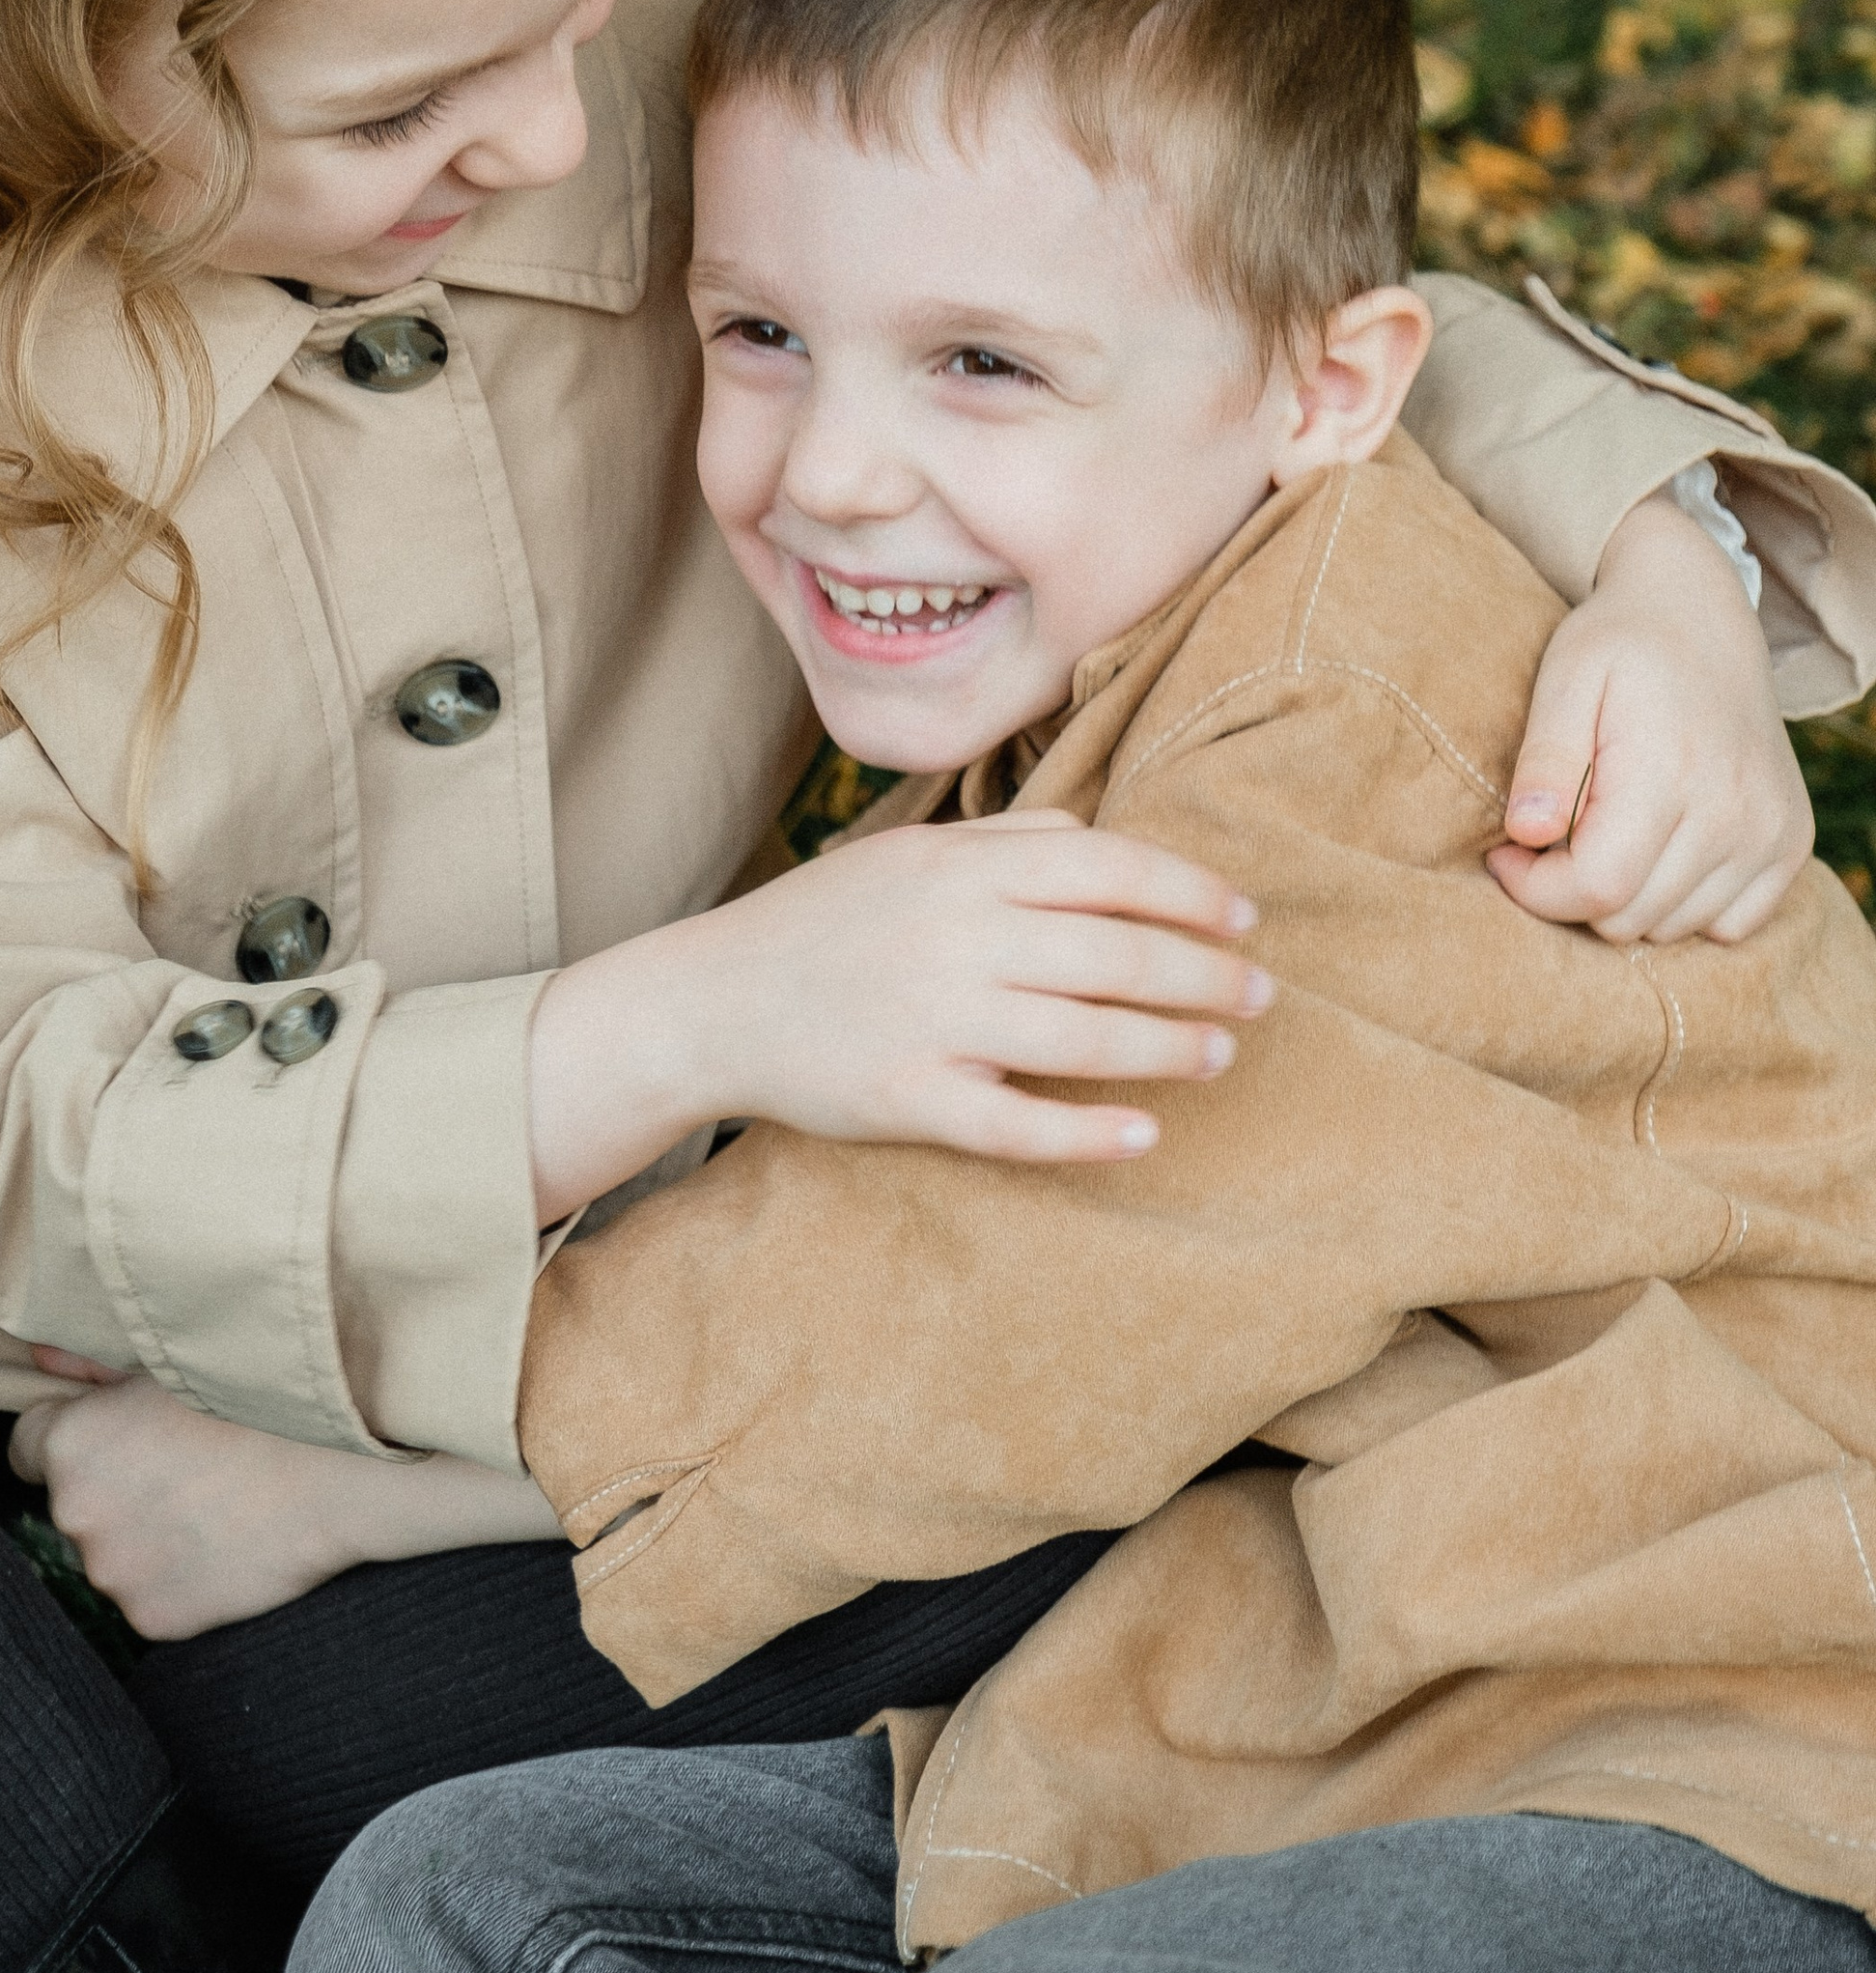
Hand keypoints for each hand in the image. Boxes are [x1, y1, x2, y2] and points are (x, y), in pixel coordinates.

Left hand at [7, 1357, 558, 1637]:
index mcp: (69, 1445)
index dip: (76, 1437)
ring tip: (212, 1498)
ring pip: (113, 1553)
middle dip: (112, 1487)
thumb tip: (41, 1359)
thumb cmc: (257, 1390)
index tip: (121, 1435)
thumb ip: (91, 1367)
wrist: (336, 1462)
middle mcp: (75, 1515)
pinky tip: (224, 1539)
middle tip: (181, 1461)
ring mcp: (116, 1574)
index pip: (26, 1447)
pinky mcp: (156, 1620)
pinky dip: (178, 1576)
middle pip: (72, 1503)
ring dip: (144, 1534)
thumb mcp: (170, 1358)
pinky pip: (151, 1597)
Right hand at [528, 808, 1269, 1218]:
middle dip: (1206, 975)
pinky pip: (1016, 1123)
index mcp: (963, 866)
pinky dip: (1089, 1132)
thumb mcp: (908, 853)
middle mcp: (956, 934)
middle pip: (1116, 953)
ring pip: (1083, 1037)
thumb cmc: (825, 923)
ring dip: (1170, 1047)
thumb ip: (1006, 840)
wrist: (711, 1000)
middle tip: (1261, 996)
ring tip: (1220, 1054)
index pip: (1110, 867)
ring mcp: (933, 1018)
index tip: (1246, 921)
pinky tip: (1144, 1135)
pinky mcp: (909, 1097)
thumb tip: (1101, 837)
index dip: (1192, 893)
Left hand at [1487, 490, 1809, 945]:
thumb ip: (1547, 759)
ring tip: (1603, 831)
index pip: (1598, 888)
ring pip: (1673, 927)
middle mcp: (1733, 814)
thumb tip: (1526, 833)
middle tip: (1549, 837)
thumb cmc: (1619, 645)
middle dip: (1571, 891)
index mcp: (1669, 773)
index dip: (1535, 888)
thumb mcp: (1566, 679)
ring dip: (1626, 898)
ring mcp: (1768, 833)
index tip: (1506, 851)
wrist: (1702, 615)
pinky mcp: (1789, 843)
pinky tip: (1657, 848)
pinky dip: (1684, 905)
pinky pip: (1729, 925)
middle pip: (1630, 918)